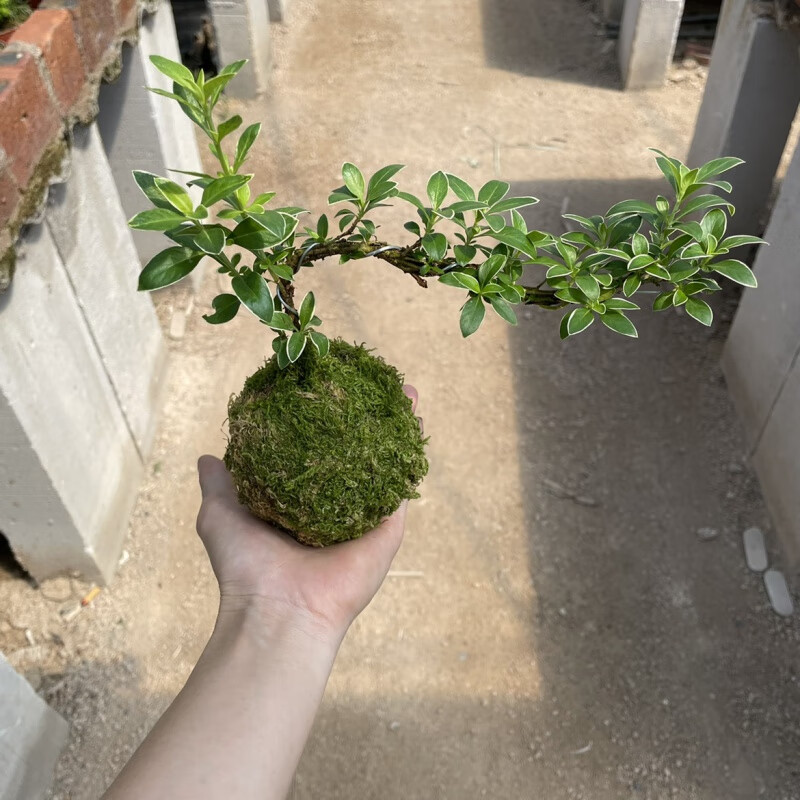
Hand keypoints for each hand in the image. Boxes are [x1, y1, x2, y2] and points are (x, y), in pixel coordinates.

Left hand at [196, 386, 419, 644]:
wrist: (279, 611)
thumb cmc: (246, 567)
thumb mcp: (221, 514)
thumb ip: (220, 484)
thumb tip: (208, 457)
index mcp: (301, 501)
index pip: (317, 450)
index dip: (323, 419)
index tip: (327, 387)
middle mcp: (336, 503)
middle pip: (356, 449)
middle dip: (367, 416)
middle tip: (372, 383)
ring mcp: (365, 513)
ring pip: (386, 460)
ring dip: (397, 425)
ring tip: (404, 390)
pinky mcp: (389, 525)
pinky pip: (403, 481)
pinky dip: (412, 449)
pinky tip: (416, 420)